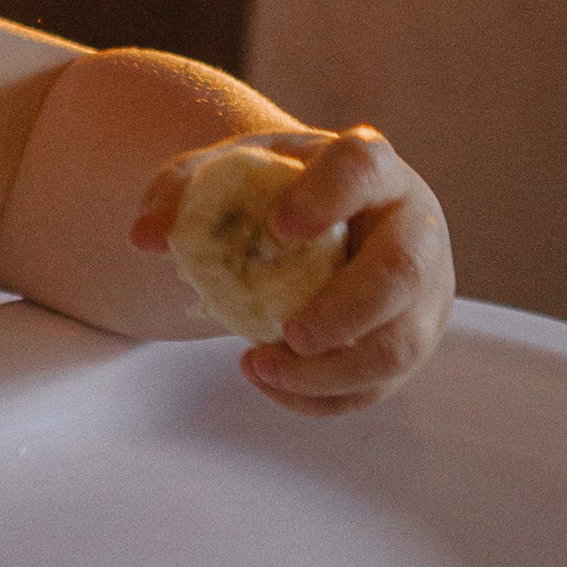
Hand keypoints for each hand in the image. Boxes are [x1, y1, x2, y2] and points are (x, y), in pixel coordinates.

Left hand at [132, 127, 453, 415]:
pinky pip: (377, 386)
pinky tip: (270, 381)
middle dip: (346, 311)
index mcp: (372, 168)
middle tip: (288, 333)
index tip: (279, 228)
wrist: (318, 225)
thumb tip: (144, 237)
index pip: (363, 168)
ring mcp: (422, 292)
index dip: (328, 197)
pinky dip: (320, 398)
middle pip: (403, 272)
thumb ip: (182, 193)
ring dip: (330, 372)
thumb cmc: (276, 195)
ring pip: (400, 345)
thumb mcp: (230, 178)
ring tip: (259, 365)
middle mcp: (412, 228)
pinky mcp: (408, 341)